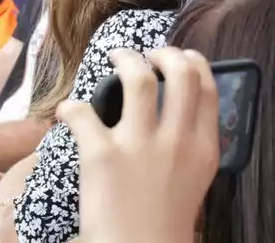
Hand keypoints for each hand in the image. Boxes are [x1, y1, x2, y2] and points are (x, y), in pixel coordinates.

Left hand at [56, 47, 217, 242]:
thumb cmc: (162, 222)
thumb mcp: (192, 181)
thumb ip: (188, 146)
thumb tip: (172, 114)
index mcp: (204, 150)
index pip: (207, 89)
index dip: (192, 63)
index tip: (178, 56)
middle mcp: (177, 141)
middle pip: (179, 73)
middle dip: (161, 52)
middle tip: (145, 55)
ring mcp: (140, 145)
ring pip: (137, 77)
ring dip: (123, 59)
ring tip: (113, 59)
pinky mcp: (101, 154)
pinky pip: (82, 111)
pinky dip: (70, 108)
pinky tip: (67, 113)